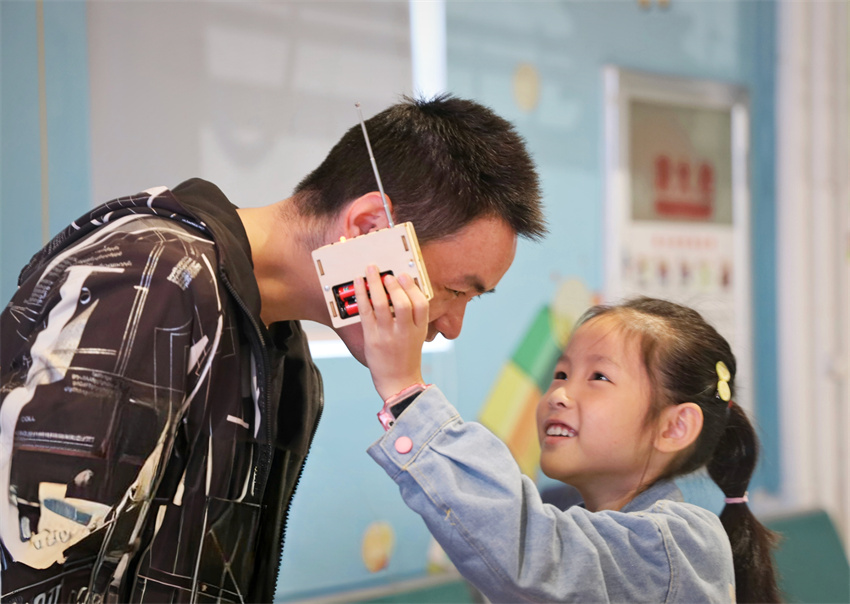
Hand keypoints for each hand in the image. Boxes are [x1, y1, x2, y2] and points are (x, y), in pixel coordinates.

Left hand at [354, 265, 428, 400]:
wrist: (398, 383)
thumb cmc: (406, 356)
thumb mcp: (416, 336)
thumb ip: (412, 317)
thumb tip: (399, 289)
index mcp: (419, 330)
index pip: (422, 305)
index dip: (413, 288)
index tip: (403, 275)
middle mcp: (405, 333)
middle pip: (403, 304)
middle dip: (394, 285)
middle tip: (387, 274)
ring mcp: (387, 337)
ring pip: (382, 306)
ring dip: (375, 285)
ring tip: (370, 272)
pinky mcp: (372, 340)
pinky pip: (366, 313)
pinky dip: (361, 296)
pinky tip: (358, 284)